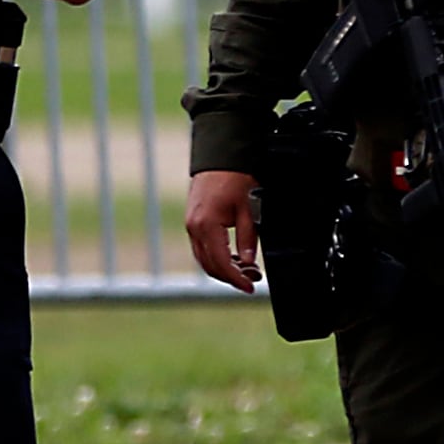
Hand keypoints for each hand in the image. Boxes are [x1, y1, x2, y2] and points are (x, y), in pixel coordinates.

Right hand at [186, 169, 260, 291]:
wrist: (220, 156)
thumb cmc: (236, 178)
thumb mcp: (249, 209)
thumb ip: (248, 238)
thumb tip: (248, 262)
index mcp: (207, 225)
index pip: (221, 263)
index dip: (236, 279)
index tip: (250, 287)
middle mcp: (194, 227)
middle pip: (209, 265)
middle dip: (230, 277)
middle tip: (252, 279)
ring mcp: (191, 224)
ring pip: (203, 258)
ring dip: (223, 268)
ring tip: (246, 269)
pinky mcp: (193, 221)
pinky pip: (201, 247)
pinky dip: (216, 257)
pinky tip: (233, 256)